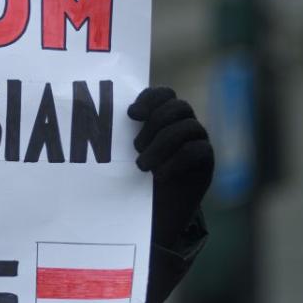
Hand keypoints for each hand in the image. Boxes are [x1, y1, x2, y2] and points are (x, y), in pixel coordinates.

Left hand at [128, 87, 213, 246]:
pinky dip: (175, 162)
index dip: (150, 99)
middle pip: (179, 106)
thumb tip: (96, 121)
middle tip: (136, 147)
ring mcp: (198, 140)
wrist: (156, 209)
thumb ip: (121, 134)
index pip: (164, 93)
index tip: (131, 114)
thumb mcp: (126, 152)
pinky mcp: (206, 160)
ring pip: (188, 127)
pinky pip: (196, 150)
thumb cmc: (136, 175)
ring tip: (142, 165)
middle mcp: (184, 123)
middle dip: (155, 124)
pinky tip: (159, 175)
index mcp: (164, 115)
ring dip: (161, 144)